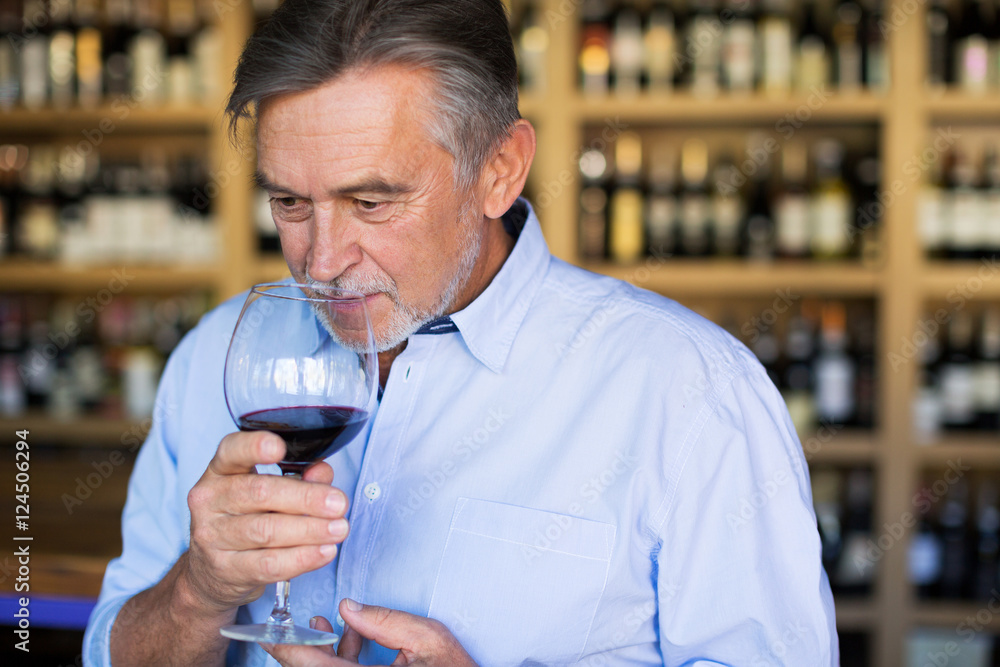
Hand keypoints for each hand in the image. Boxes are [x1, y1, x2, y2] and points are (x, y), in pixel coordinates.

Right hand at [183, 431, 349, 610]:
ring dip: (310, 530)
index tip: (279, 448)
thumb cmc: (246, 519)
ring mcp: (212, 536)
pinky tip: (325, 551)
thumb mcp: (268, 491)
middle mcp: (210, 500)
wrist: (210, 572)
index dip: (254, 447)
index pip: (231, 451)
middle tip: (339, 503)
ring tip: (339, 529)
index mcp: (220, 470)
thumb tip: (322, 473)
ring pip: (266, 531)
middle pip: (260, 493)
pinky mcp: (225, 569)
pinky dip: (302, 558)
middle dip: (306, 498)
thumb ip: (298, 478)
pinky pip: (268, 564)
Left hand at [262, 599, 477, 665]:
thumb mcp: (427, 640)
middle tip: (289, 626)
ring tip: (322, 626)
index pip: (312, 666)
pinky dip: (338, 661)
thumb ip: (385, 621)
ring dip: (320, 654)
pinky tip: (349, 640)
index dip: (285, 648)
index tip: (265, 632)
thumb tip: (348, 607)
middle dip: (300, 648)